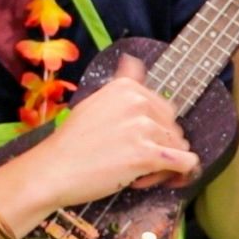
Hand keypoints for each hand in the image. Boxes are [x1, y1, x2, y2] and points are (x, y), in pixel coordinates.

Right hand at [30, 53, 197, 207]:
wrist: (52, 170)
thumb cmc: (71, 142)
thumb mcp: (94, 102)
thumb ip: (121, 84)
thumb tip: (132, 59)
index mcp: (127, 88)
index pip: (164, 110)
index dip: (152, 130)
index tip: (131, 142)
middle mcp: (138, 102)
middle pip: (174, 129)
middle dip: (160, 147)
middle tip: (131, 161)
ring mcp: (144, 128)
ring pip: (179, 148)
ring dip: (162, 165)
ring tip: (133, 173)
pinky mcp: (148, 154)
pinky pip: (185, 164)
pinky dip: (175, 175)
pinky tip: (149, 179)